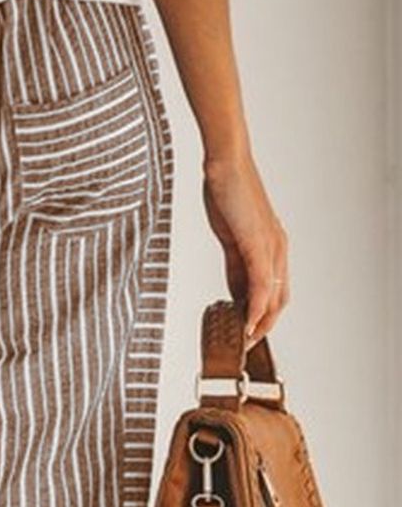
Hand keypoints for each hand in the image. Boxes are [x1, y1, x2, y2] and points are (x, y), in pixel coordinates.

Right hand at [202, 148, 289, 346]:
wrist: (226, 163)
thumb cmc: (226, 192)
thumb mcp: (230, 234)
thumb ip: (235, 262)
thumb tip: (235, 289)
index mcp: (272, 245)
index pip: (274, 289)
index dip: (265, 314)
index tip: (250, 331)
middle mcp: (277, 248)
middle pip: (280, 297)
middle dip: (266, 325)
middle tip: (250, 343)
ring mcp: (270, 246)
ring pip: (274, 295)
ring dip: (262, 322)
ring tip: (248, 340)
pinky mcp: (258, 244)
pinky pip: (261, 284)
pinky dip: (257, 306)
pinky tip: (248, 322)